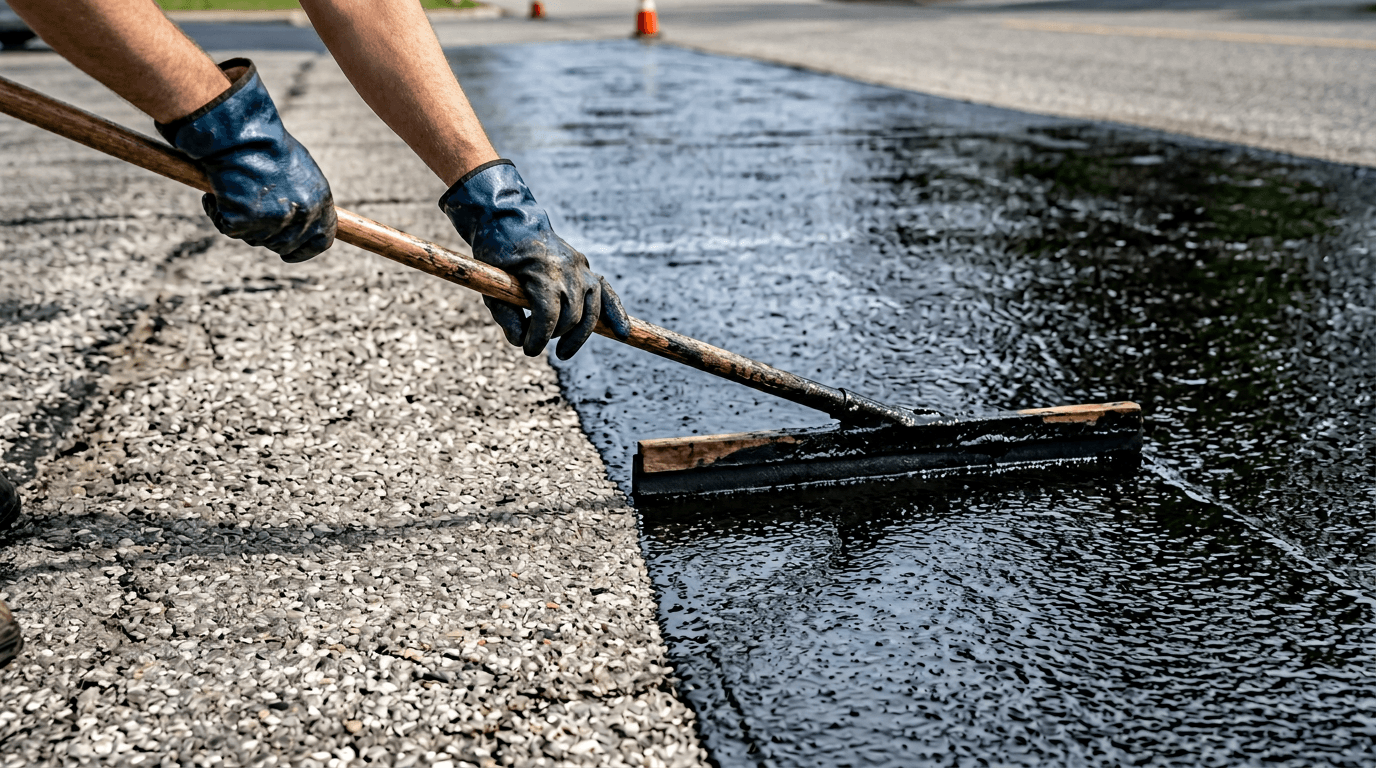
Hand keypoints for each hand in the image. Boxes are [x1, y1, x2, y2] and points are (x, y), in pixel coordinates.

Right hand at [157, 58, 335, 262]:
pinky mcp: (242, 223)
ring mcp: (272, 223)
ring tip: (236, 190)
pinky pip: (227, 227)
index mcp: (319, 202)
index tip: (290, 253)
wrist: (239, 135)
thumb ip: (303, 199)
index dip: (304, 249)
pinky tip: (217, 191)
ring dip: (243, 221)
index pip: (320, 241)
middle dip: (267, 235)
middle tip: (252, 214)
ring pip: (255, 238)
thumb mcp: (298, 170)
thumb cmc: (266, 145)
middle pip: (284, 245)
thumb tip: (302, 220)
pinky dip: (217, 212)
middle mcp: (300, 217)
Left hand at [439, 160, 631, 357]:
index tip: (528, 349)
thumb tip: (520, 341)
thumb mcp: (491, 283)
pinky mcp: (586, 269)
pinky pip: (607, 294)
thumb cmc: (497, 252)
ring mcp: (581, 268)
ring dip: (578, 335)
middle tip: (534, 342)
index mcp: (543, 270)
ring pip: (591, 310)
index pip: (549, 316)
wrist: (512, 220)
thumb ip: (505, 315)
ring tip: (562, 352)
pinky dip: (616, 314)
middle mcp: (568, 269)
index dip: (539, 337)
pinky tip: (623, 333)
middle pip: (571, 316)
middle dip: (554, 335)